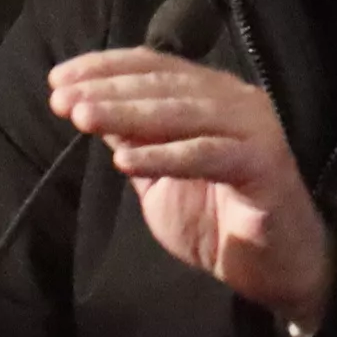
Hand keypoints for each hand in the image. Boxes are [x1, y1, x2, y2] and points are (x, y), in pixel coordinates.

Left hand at [47, 50, 331, 331]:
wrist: (279, 268)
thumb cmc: (220, 222)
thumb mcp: (162, 177)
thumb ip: (136, 140)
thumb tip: (91, 107)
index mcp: (212, 96)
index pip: (154, 67)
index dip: (105, 68)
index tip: (57, 79)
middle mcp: (236, 101)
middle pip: (164, 85)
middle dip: (107, 89)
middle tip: (62, 99)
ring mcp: (254, 129)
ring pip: (183, 112)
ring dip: (128, 114)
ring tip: (83, 118)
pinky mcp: (265, 164)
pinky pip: (208, 155)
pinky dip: (165, 156)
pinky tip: (125, 160)